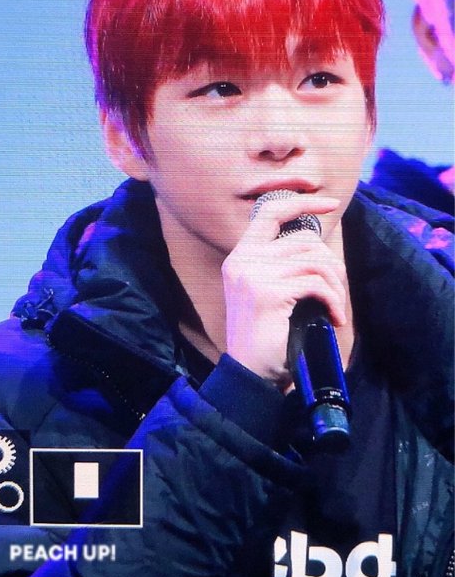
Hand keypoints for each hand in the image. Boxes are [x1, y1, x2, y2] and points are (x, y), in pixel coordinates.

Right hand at [222, 196, 345, 390]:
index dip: (302, 201)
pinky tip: (335, 318)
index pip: (270, 211)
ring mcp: (253, 275)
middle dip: (330, 264)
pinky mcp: (268, 293)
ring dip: (335, 285)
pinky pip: (316, 284)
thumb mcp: (268, 291)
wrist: (251, 375)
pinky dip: (333, 300)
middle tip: (336, 292)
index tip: (331, 203)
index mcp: (240, 256)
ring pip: (315, 261)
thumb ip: (282, 264)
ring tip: (335, 307)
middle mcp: (242, 260)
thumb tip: (319, 246)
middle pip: (304, 240)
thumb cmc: (266, 336)